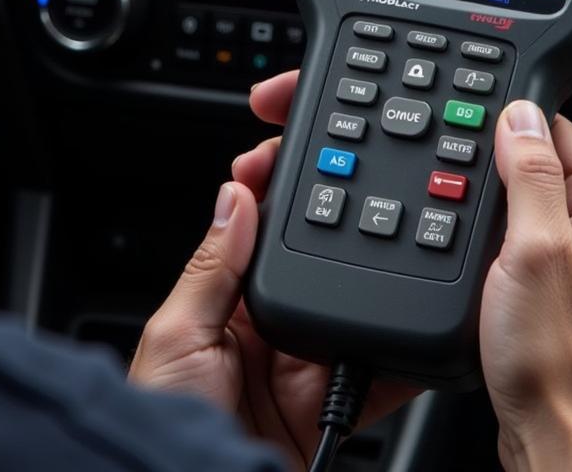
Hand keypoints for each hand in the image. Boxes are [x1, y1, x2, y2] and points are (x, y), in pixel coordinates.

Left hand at [129, 70, 417, 470]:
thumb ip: (211, 270)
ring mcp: (301, 367)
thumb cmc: (160, 421)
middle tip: (360, 179)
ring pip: (349, 309)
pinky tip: (411, 325)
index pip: (254, 235)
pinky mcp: (332, 408)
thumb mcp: (176, 336)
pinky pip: (379, 371)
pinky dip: (401, 351)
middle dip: (334, 223)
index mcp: (220, 307)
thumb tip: (234, 197)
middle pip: (311, 265)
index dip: (272, 192)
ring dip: (372, 282)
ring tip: (395, 241)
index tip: (293, 151)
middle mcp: (264, 332)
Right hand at [482, 101, 571, 471]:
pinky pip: (524, 248)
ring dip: (494, 206)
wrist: (558, 440)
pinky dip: (495, 242)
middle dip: (500, 163)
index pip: (561, 134)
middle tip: (460, 171)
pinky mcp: (557, 299)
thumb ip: (529, 176)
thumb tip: (520, 116)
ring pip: (529, 210)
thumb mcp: (534, 247)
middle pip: (543, 170)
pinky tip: (473, 258)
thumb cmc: (556, 359)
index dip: (517, 119)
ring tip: (461, 214)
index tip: (479, 117)